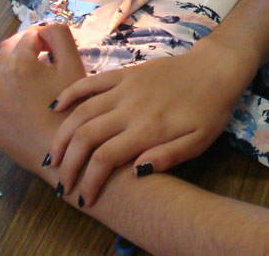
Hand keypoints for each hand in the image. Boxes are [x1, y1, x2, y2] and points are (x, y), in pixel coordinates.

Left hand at [0, 23, 86, 173]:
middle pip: (6, 49)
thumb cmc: (73, 109)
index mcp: (20, 64)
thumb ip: (60, 36)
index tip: (53, 44)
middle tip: (40, 53)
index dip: (42, 35)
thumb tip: (45, 29)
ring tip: (25, 73)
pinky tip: (14, 94)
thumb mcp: (74, 66)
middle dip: (22, 46)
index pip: (28, 35)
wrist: (63, 155)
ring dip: (5, 64)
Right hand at [47, 37, 252, 205]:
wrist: (215, 68)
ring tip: (53, 157)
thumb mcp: (199, 141)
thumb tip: (135, 173)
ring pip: (81, 110)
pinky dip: (70, 94)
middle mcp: (131, 107)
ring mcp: (125, 87)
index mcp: (148, 129)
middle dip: (68, 164)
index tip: (84, 199)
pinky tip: (56, 109)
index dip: (89, 182)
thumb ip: (168, 157)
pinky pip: (91, 82)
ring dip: (62, 135)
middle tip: (62, 183)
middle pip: (85, 136)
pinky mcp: (125, 72)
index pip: (105, 158)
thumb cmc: (209, 110)